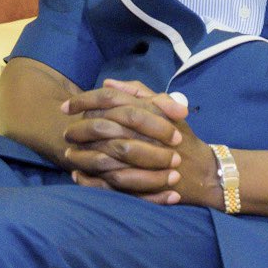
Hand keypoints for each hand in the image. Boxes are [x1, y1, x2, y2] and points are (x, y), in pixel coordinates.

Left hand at [59, 79, 212, 203]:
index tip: (66, 106)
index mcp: (148, 111)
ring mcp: (141, 161)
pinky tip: (78, 175)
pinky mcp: (139, 184)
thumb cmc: (180, 137)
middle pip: (102, 127)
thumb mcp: (165, 108)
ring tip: (69, 153)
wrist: (201, 171)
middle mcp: (143, 133)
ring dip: (81, 155)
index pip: (110, 100)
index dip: (84, 101)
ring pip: (102, 155)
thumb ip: (138, 92)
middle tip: (66, 132)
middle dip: (79, 130)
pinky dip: (90, 180)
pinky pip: (108, 182)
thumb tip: (108, 83)